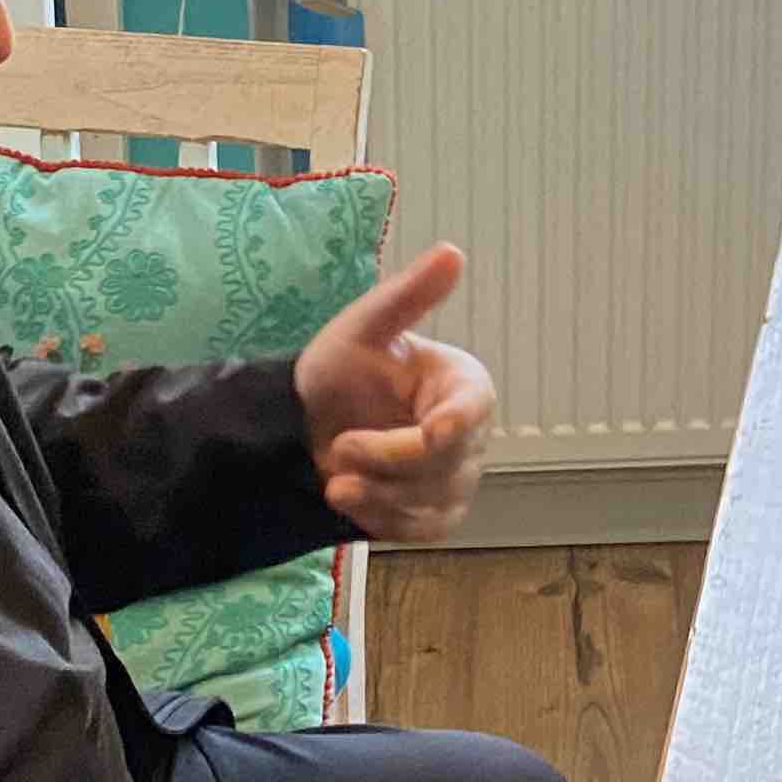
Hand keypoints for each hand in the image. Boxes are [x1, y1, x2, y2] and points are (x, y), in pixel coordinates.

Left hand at [295, 243, 498, 545]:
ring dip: (376, 492)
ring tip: (335, 477)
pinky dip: (379, 518)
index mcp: (465, 385)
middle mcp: (473, 435)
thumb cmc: (340, 374)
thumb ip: (407, 297)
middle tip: (339, 448)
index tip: (432, 432)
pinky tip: (349, 497)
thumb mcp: (363, 330)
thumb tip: (451, 252)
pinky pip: (419, 529)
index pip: (474, 410)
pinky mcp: (437, 516)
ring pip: (430, 500)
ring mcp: (458, 480)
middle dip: (385, 459)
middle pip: (445, 462)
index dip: (456, 425)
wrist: (307, 431)